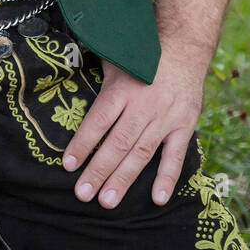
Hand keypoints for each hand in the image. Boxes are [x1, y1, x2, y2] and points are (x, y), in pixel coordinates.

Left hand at [62, 47, 205, 208]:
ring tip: (107, 201)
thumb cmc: (141, 56)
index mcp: (122, 90)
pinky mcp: (183, 126)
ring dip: (124, 179)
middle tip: (83, 194)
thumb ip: (95, 74)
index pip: (99, 120)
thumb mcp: (115, 59)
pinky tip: (157, 199)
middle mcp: (143, 106)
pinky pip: (175, 156)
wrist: (184, 48)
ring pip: (141, 153)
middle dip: (99, 170)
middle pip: (118, 143)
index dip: (83, 143)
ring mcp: (165, 118)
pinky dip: (167, 178)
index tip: (68, 164)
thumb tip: (65, 71)